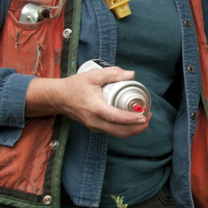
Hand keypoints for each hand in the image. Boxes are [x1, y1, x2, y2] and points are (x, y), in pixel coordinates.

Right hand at [25, 65, 150, 137]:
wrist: (59, 98)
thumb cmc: (74, 86)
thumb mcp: (93, 76)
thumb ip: (112, 73)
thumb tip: (131, 74)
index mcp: (94, 108)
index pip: (115, 117)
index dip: (131, 119)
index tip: (143, 116)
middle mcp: (95, 121)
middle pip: (119, 131)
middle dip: (137, 128)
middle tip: (148, 116)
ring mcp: (95, 126)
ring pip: (117, 133)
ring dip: (133, 130)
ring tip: (144, 118)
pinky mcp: (95, 127)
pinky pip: (112, 131)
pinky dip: (125, 129)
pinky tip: (132, 120)